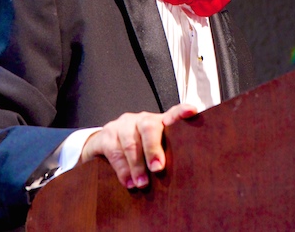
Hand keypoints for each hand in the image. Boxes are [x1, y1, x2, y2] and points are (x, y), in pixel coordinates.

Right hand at [79, 103, 197, 188]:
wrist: (104, 146)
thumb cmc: (137, 151)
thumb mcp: (154, 152)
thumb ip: (165, 157)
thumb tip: (180, 177)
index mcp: (158, 122)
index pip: (172, 114)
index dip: (181, 112)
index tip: (190, 111)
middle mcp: (141, 119)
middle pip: (148, 126)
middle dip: (153, 148)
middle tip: (157, 168)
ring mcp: (122, 125)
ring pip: (130, 141)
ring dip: (136, 165)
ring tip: (142, 183)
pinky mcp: (106, 135)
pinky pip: (114, 151)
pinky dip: (122, 169)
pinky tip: (128, 182)